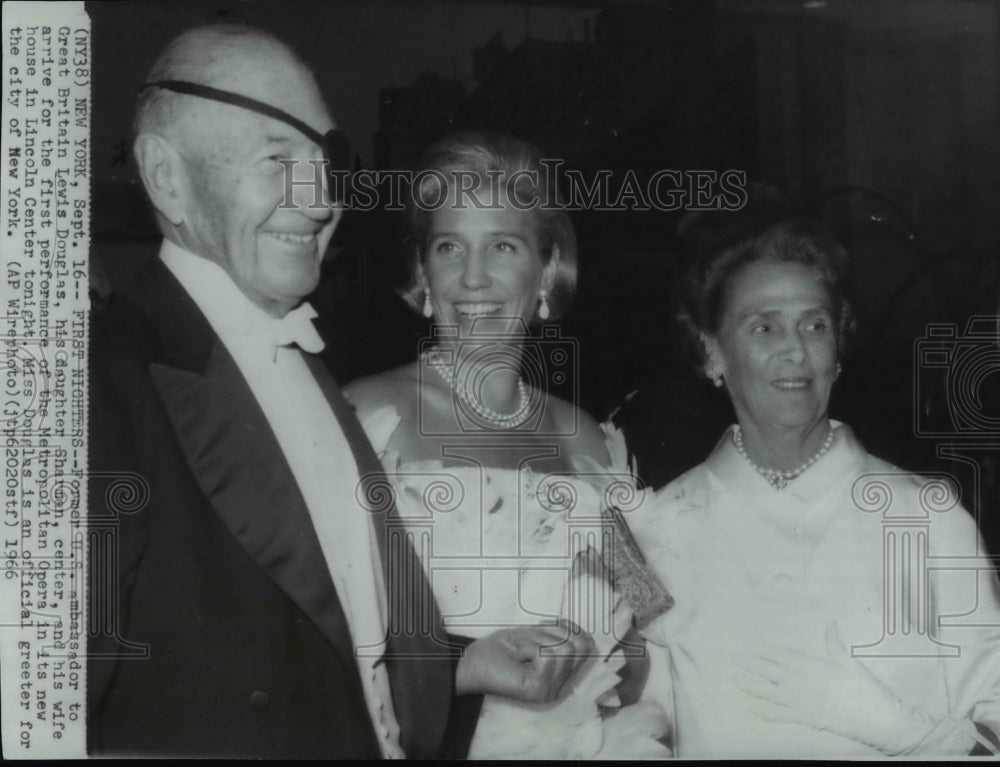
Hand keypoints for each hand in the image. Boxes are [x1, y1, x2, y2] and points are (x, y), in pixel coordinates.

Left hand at [456, 619, 596, 702]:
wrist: (470, 663)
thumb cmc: (500, 649)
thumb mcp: (537, 637)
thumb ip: (563, 638)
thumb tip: (588, 637)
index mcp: (560, 676)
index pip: (587, 647)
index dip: (568, 627)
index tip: (544, 626)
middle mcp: (559, 687)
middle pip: (578, 646)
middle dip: (551, 632)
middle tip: (529, 639)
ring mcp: (549, 691)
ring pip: (563, 649)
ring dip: (537, 638)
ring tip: (520, 648)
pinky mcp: (537, 690)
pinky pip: (546, 654)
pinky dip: (529, 644)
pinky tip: (517, 654)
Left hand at [733, 621, 976, 754]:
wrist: (880, 718)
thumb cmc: (866, 689)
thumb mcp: (849, 661)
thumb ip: (834, 642)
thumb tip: (829, 621)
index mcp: (814, 666)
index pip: (782, 655)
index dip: (763, 650)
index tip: (748, 645)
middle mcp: (804, 682)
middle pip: (771, 672)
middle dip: (751, 665)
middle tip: (733, 659)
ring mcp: (803, 701)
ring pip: (771, 692)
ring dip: (752, 686)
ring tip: (736, 680)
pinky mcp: (807, 718)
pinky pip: (781, 715)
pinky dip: (765, 711)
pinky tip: (752, 707)